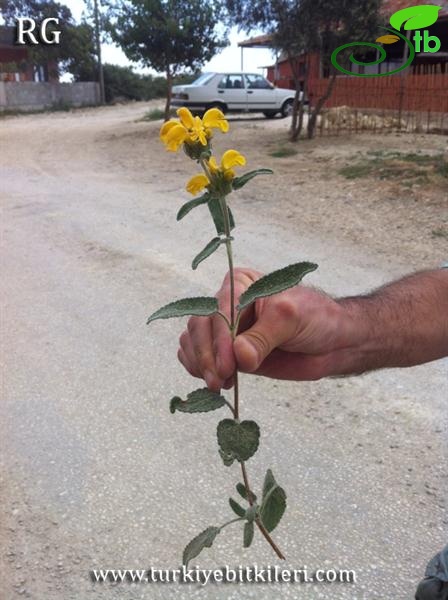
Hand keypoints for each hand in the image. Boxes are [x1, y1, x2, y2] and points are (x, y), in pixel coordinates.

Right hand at [178, 267, 354, 389]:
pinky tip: (214, 382)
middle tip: (219, 380)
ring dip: (200, 364)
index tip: (228, 365)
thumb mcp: (292, 319)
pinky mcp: (228, 353)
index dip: (219, 338)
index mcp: (241, 284)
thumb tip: (238, 355)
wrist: (332, 342)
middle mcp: (227, 304)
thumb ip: (264, 337)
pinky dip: (198, 369)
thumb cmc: (316, 319)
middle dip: (207, 355)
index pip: (219, 309)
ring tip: (218, 384)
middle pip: (200, 326)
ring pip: (193, 341)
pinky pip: (198, 357)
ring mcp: (225, 330)